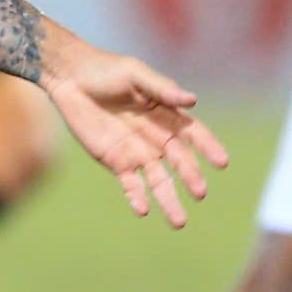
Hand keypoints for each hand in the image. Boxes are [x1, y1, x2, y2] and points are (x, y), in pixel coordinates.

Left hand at [40, 41, 228, 227]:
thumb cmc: (106, 69)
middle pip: (180, 162)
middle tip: (200, 193)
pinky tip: (143, 210)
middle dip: (190, 177)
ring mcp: (138, 152)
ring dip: (169, 200)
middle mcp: (158, 137)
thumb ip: (162, 89)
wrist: (70, 78)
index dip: (209, 147)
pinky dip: (137, 197)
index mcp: (168, 114)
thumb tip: (193, 101)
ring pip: (159, 181)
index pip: (194, 134)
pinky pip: (131, 184)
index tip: (222, 162)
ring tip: (179, 222)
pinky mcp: (116, 162)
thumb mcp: (135, 74)